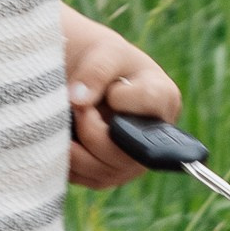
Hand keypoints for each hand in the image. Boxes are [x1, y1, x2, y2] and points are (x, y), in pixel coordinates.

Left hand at [63, 6, 183, 188]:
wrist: (90, 80)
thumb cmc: (105, 62)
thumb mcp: (104, 53)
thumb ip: (96, 71)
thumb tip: (78, 100)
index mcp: (164, 98)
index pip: (148, 103)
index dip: (121, 97)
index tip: (111, 89)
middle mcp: (156, 138)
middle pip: (124, 150)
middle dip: (90, 126)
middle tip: (78, 105)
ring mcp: (132, 163)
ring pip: (101, 170)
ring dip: (74, 145)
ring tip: (68, 120)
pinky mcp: (108, 176)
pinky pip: (83, 177)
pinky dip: (65, 158)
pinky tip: (65, 137)